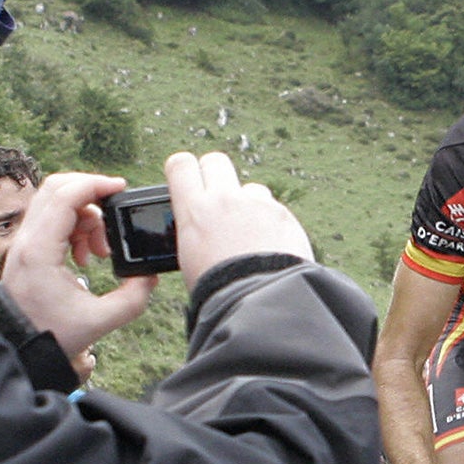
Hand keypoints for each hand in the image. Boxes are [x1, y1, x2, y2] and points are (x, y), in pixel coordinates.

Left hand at [0, 173, 156, 358]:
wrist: (16, 346)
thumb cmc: (50, 334)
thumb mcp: (100, 321)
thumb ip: (133, 298)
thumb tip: (149, 276)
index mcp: (40, 250)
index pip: (65, 196)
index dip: (95, 184)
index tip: (120, 188)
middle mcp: (27, 239)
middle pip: (57, 188)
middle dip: (91, 194)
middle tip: (114, 215)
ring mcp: (25, 241)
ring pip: (55, 201)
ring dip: (85, 216)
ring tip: (99, 251)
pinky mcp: (29, 247)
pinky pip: (53, 218)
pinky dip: (75, 226)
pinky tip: (86, 256)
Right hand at [166, 150, 313, 284]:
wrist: (259, 302)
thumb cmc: (219, 290)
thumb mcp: (190, 258)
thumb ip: (195, 230)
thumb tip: (200, 225)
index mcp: (194, 210)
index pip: (181, 165)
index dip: (182, 171)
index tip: (186, 181)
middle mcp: (225, 199)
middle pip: (216, 161)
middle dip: (215, 175)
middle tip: (217, 199)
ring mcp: (257, 204)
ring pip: (250, 188)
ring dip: (248, 204)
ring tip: (250, 236)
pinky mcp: (283, 214)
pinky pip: (274, 209)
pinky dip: (271, 223)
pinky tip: (271, 248)